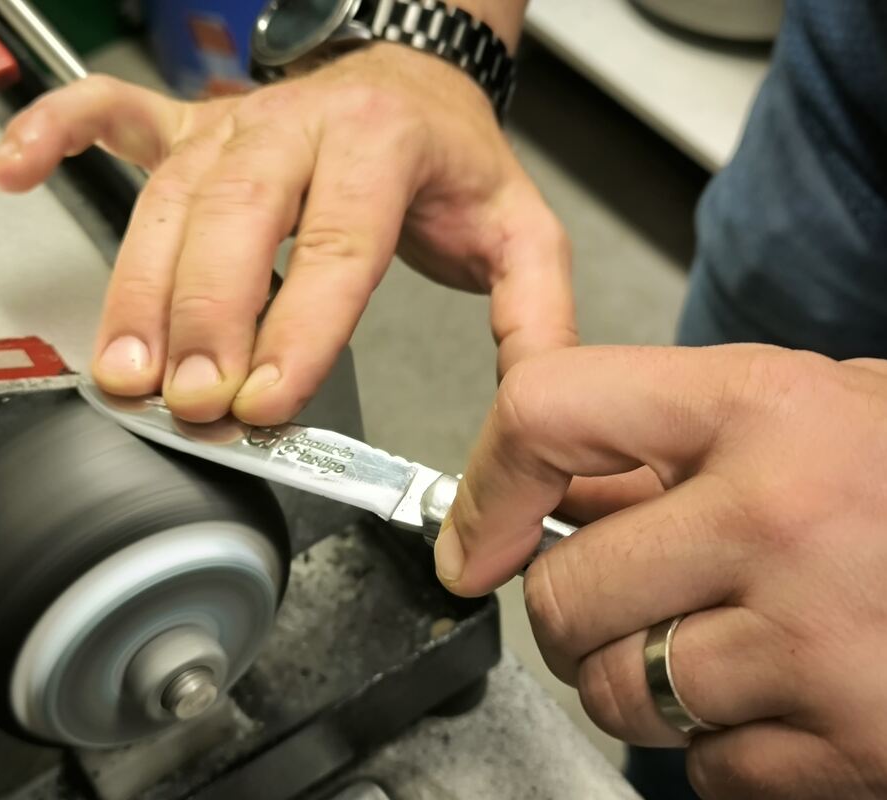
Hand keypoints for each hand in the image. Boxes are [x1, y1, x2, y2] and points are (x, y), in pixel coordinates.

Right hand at [0, 46, 574, 423]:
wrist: (413, 80)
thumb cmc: (453, 163)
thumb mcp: (520, 236)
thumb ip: (534, 320)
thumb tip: (531, 410)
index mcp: (385, 146)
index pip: (339, 245)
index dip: (299, 328)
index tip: (265, 401)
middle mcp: (298, 125)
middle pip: (237, 220)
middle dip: (206, 319)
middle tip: (189, 404)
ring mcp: (233, 121)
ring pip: (170, 198)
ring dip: (138, 286)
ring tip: (122, 370)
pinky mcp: (190, 124)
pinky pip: (111, 113)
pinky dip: (56, 134)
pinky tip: (13, 170)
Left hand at [437, 344, 886, 797]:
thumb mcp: (797, 410)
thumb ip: (664, 446)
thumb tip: (534, 501)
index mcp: (763, 407)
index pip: (547, 414)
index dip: (487, 483)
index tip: (476, 536)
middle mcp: (786, 519)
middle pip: (564, 596)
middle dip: (572, 609)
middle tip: (620, 597)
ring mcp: (825, 644)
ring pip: (620, 696)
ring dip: (637, 679)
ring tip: (709, 639)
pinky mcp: (861, 747)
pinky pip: (702, 771)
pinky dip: (716, 746)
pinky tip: (778, 691)